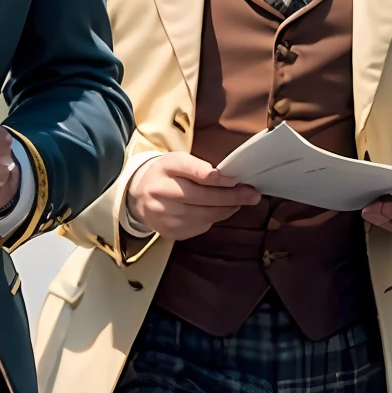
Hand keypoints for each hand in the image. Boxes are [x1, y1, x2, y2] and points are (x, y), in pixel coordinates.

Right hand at [126, 153, 261, 240]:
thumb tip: (230, 179)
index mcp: (166, 167)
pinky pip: (199, 227)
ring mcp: (163, 214)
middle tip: (251, 195)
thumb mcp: (179, 161)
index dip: (216, 177)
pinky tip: (218, 212)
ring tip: (238, 203)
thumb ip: (201, 168)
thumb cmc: (167, 175)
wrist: (139, 196)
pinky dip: (213, 219)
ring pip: (204, 215)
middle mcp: (160, 190)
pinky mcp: (168, 231)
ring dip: (226, 209)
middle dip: (231, 196)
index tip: (237, 179)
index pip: (192, 170)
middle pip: (202, 197)